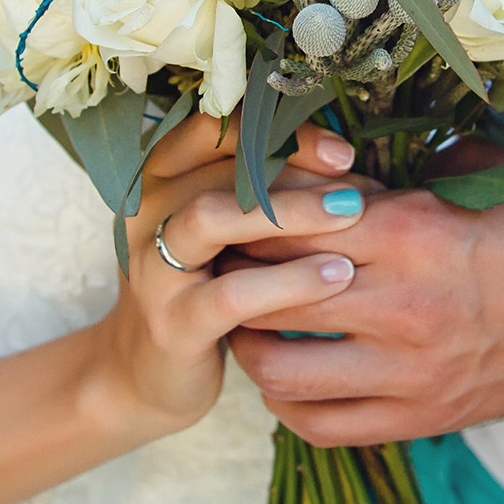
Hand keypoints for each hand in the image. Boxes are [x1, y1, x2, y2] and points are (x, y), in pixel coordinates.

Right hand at [97, 110, 373, 436]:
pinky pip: (231, 293)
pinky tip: (336, 277)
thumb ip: (264, 192)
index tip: (339, 153)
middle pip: (219, 167)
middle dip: (295, 168)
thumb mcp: (226, 233)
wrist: (148, 375)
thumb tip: (349, 168)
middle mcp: (148, 211)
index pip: (215, 128)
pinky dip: (289, 281)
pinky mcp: (172, 322)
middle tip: (355, 187)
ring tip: (351, 216)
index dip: (279, 133)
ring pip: (214, 218)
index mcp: (162, 176)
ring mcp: (153, 267)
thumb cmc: (205, 289)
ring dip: (289, 212)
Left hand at [226, 160, 503, 446]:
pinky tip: (288, 380)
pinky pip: (325, 428)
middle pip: (269, 296)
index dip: (248, 217)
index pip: (284, 224)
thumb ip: (406, 173)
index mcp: (412, 232)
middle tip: (226, 266)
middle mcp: (402, 306)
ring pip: (281, 375)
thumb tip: (344, 165)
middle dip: (237, 279)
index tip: (237, 211)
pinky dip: (290, 407)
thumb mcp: (485, 174)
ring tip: (248, 325)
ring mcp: (413, 373)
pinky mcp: (428, 417)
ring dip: (250, 349)